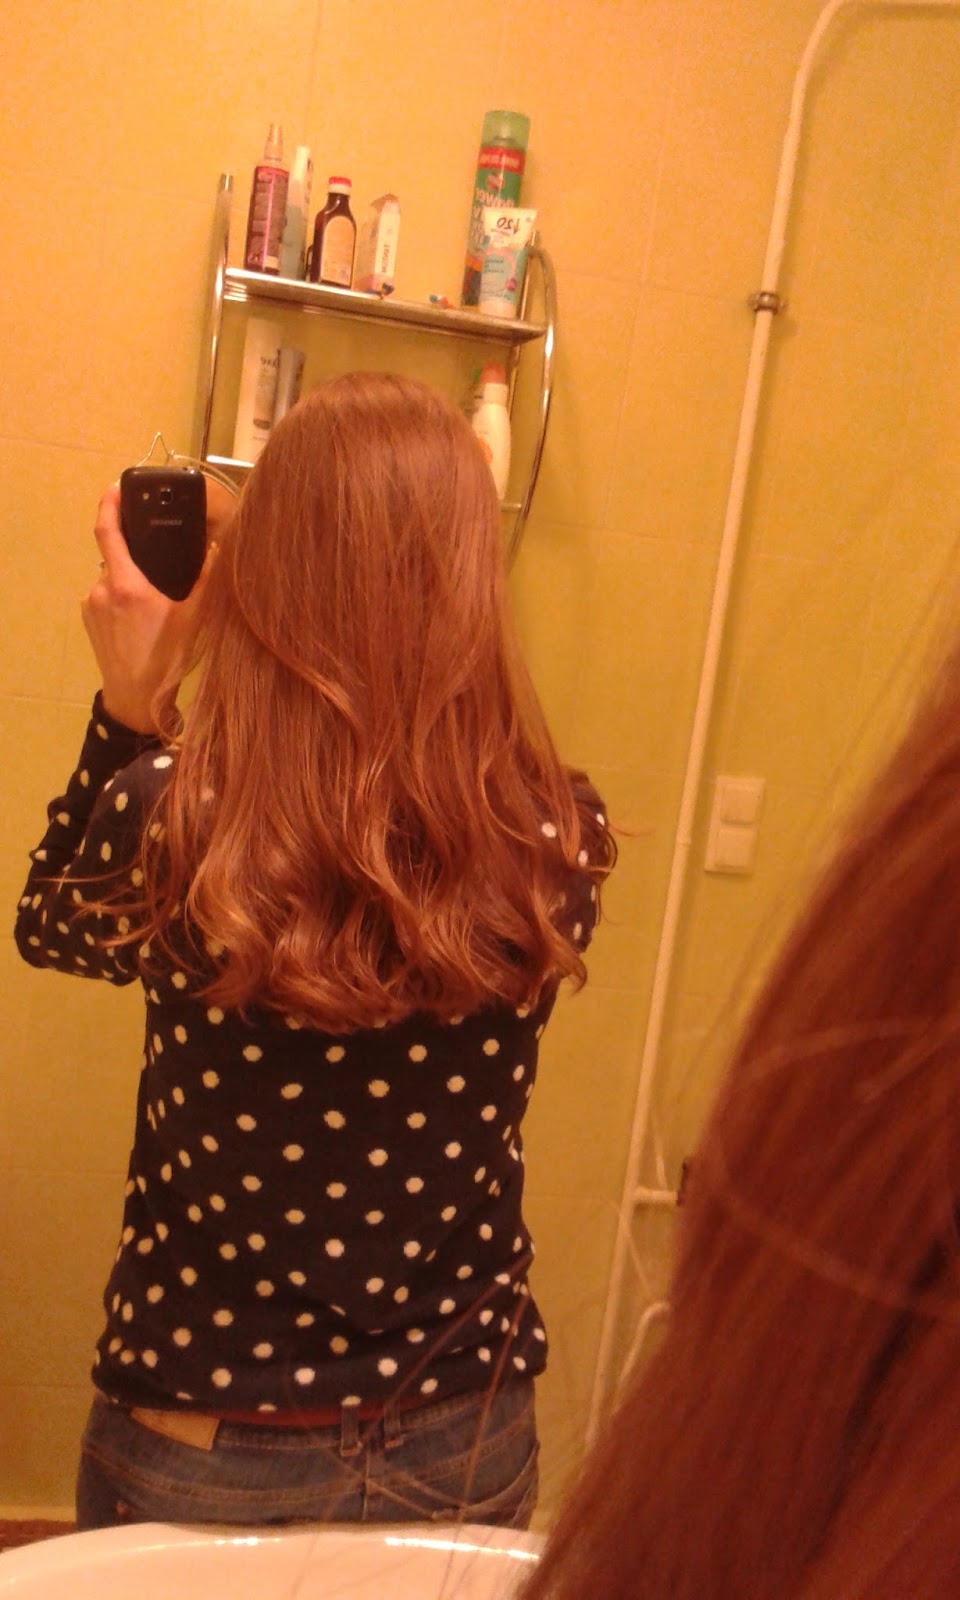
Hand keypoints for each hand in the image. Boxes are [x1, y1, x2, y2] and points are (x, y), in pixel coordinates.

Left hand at [81, 486, 212, 733]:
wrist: (135, 700)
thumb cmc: (166, 659)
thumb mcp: (195, 619)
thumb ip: (208, 580)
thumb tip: (218, 548)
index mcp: (126, 585)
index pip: (108, 532)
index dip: (110, 505)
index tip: (117, 487)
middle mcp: (102, 590)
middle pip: (116, 556)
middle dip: (137, 555)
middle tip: (162, 563)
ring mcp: (91, 605)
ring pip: (112, 577)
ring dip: (131, 579)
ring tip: (156, 600)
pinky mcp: (88, 619)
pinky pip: (106, 595)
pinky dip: (123, 596)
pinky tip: (142, 616)